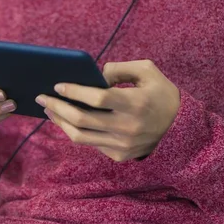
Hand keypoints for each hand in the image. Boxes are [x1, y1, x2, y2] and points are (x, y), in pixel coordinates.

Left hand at [36, 60, 179, 161]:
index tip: (58, 86)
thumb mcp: (147, 71)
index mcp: (136, 103)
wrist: (180, 129)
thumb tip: (93, 74)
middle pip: (82, 119)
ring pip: (80, 136)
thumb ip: (119, 68)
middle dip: (57, 107)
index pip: (97, 99)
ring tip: (49, 110)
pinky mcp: (119, 155)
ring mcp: (122, 145)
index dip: (74, 92)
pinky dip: (76, 131)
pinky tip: (67, 121)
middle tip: (42, 98)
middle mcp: (127, 127)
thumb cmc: (161, 94)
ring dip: (60, 122)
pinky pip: (91, 144)